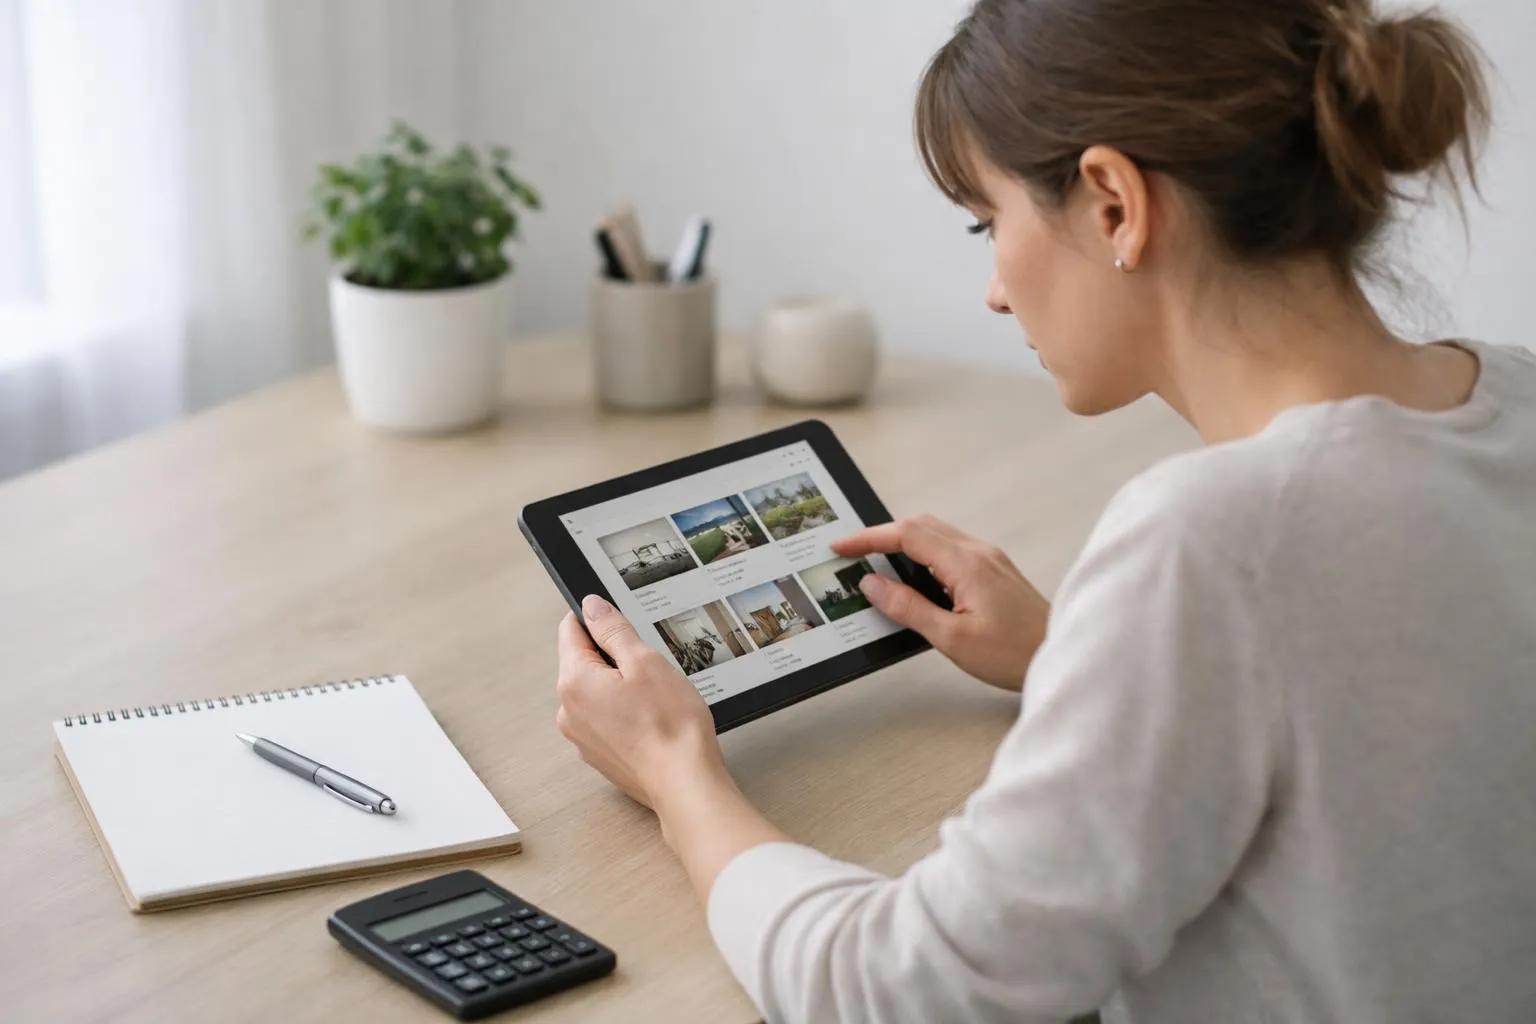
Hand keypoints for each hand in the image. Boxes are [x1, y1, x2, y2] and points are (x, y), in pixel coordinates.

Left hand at [555, 594, 725, 808]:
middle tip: (650, 665)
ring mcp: (582, 737)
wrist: (684, 783)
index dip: (597, 619)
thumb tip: (592, 606)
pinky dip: (624, 712)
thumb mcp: (644, 661)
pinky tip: (652, 719)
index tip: (621, 622)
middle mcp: (569, 711)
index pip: (571, 631)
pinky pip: (606, 719)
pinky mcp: (600, 755)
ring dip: (620, 685)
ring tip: (655, 697)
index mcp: (574, 682)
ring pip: (596, 692)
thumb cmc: (669, 726)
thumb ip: (613, 630)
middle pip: (583, 662)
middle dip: (613, 656)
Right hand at [833, 515, 1048, 690]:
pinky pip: (951, 549)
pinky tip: (915, 579)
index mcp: (967, 564)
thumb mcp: (952, 638)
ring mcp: (990, 559)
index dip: (869, 538)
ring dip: (904, 543)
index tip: (842, 546)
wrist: (1061, 655)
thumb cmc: (1015, 653)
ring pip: (937, 535)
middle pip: (921, 525)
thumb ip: (909, 607)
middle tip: (854, 552)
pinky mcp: (995, 571)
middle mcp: (979, 553)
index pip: (908, 534)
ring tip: (878, 566)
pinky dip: (924, 555)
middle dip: (883, 534)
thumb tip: (874, 585)